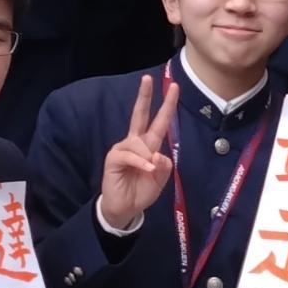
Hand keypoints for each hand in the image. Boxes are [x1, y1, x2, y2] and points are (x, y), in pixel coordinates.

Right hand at [96, 69, 180, 228]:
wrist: (125, 209)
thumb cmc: (142, 191)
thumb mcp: (161, 179)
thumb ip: (164, 166)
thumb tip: (157, 155)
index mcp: (148, 145)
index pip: (159, 121)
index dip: (166, 105)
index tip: (174, 87)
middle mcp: (135, 143)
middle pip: (139, 115)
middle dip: (144, 97)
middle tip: (147, 78)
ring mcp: (123, 149)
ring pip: (138, 142)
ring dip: (147, 157)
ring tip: (149, 172)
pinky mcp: (113, 158)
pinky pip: (130, 155)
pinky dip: (141, 163)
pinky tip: (146, 170)